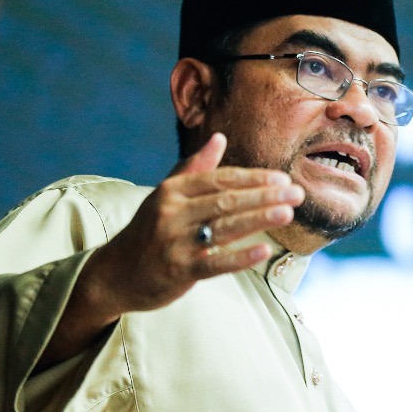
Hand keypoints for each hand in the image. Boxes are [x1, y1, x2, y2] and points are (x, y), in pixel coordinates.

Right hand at [40, 133, 304, 366]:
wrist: (115, 273)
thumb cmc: (149, 230)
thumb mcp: (166, 195)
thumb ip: (194, 167)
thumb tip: (220, 137)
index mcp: (172, 191)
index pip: (219, 179)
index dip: (253, 178)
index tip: (282, 178)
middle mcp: (172, 213)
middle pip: (226, 200)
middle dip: (265, 196)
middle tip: (297, 193)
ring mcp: (175, 243)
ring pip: (224, 227)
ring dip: (259, 219)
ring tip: (287, 213)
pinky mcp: (179, 271)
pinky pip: (215, 263)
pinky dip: (241, 257)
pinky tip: (265, 250)